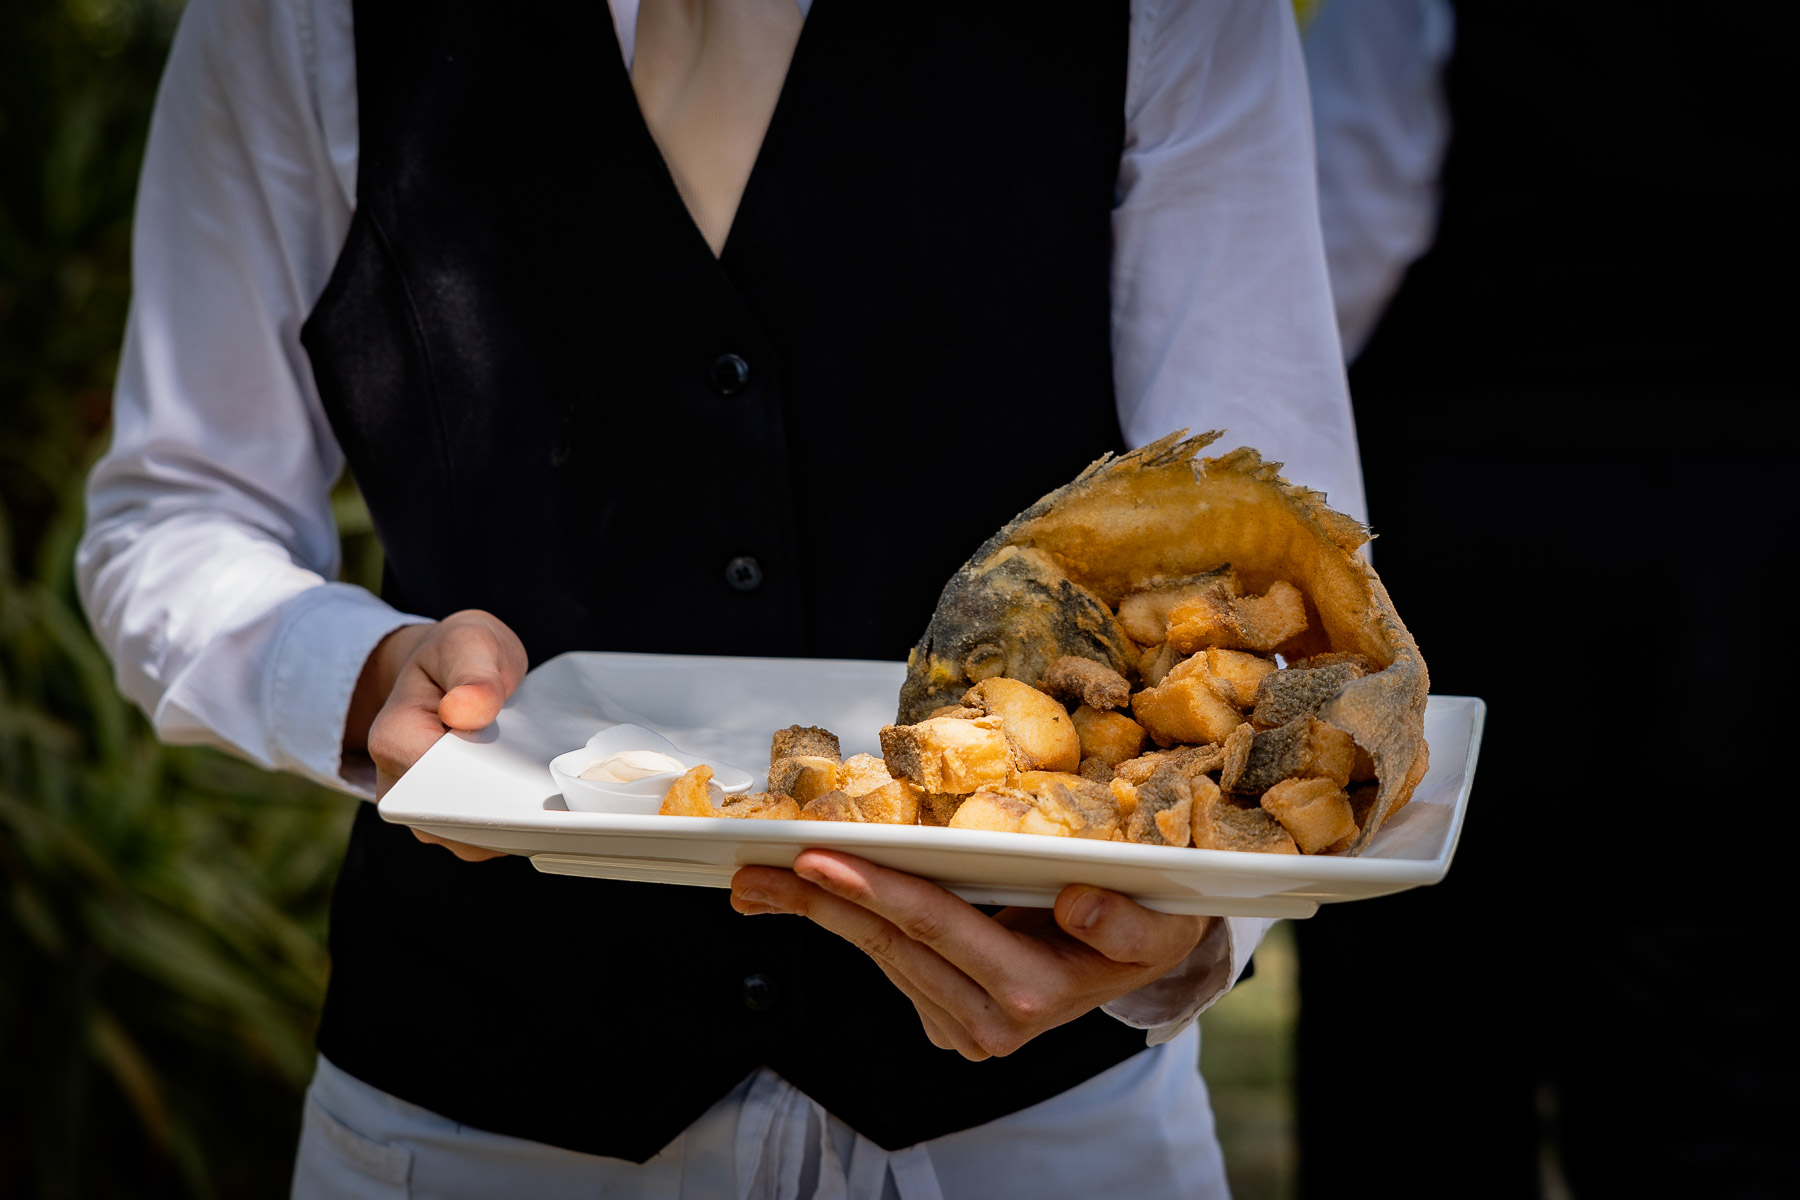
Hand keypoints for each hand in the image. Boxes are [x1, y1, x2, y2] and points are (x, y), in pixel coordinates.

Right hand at [344, 609, 527, 860]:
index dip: (483, 783)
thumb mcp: (469, 641)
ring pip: (471, 841)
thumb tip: (465, 710)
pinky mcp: (449, 823)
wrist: (451, 670)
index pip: (436, 781)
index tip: (525, 776)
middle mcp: (398, 785)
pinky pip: (484, 841)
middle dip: (503, 811)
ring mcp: (422, 811)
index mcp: (394, 738)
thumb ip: (472, 670)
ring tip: (552, 795)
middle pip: (453, 821)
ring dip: (514, 824)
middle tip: (554, 792)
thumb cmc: (458, 655)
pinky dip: (516, 827)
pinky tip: (544, 804)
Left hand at [730, 850, 1212, 1058]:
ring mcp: (965, 1028)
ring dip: (820, 913)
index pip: (937, 928)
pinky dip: (853, 923)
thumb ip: (1121, 924)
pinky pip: (892, 963)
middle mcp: (991, 1023)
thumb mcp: (1156, 922)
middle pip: (890, 945)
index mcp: (1035, 993)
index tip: (817, 862)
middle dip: (816, 903)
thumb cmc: (1146, 923)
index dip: (874, 891)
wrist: (1144, 958)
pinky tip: (816, 896)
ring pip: (881, 956)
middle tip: (752, 873)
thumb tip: (1079, 904)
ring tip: (765, 880)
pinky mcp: (948, 1020)